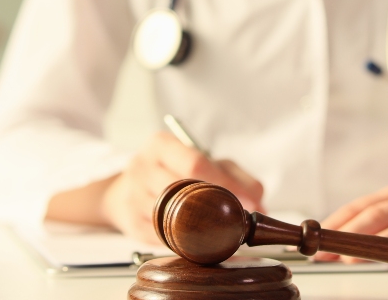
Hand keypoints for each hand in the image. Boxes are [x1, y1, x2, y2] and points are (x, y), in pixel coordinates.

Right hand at [100, 132, 264, 242]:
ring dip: (202, 229)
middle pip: (184, 192)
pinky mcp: (131, 224)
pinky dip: (184, 241)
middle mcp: (141, 168)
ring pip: (174, 219)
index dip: (225, 185)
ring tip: (221, 231)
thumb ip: (237, 178)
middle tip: (240, 222)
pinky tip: (196, 238)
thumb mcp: (208, 162)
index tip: (249, 204)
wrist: (127, 188)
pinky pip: (164, 238)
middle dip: (217, 209)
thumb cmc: (175, 170)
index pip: (195, 164)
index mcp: (161, 145)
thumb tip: (260, 205)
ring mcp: (132, 197)